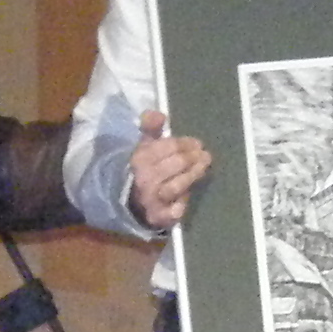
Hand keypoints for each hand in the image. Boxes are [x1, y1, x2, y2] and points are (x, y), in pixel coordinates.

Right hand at [127, 108, 210, 229]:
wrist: (126, 201)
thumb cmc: (142, 170)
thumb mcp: (143, 147)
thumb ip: (151, 128)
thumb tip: (158, 114)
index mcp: (140, 158)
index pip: (170, 146)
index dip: (187, 143)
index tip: (198, 143)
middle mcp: (145, 178)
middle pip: (177, 164)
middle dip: (194, 158)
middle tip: (206, 155)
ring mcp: (151, 199)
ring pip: (178, 186)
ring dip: (193, 175)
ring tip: (204, 167)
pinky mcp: (157, 217)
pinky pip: (174, 210)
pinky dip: (182, 204)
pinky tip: (187, 197)